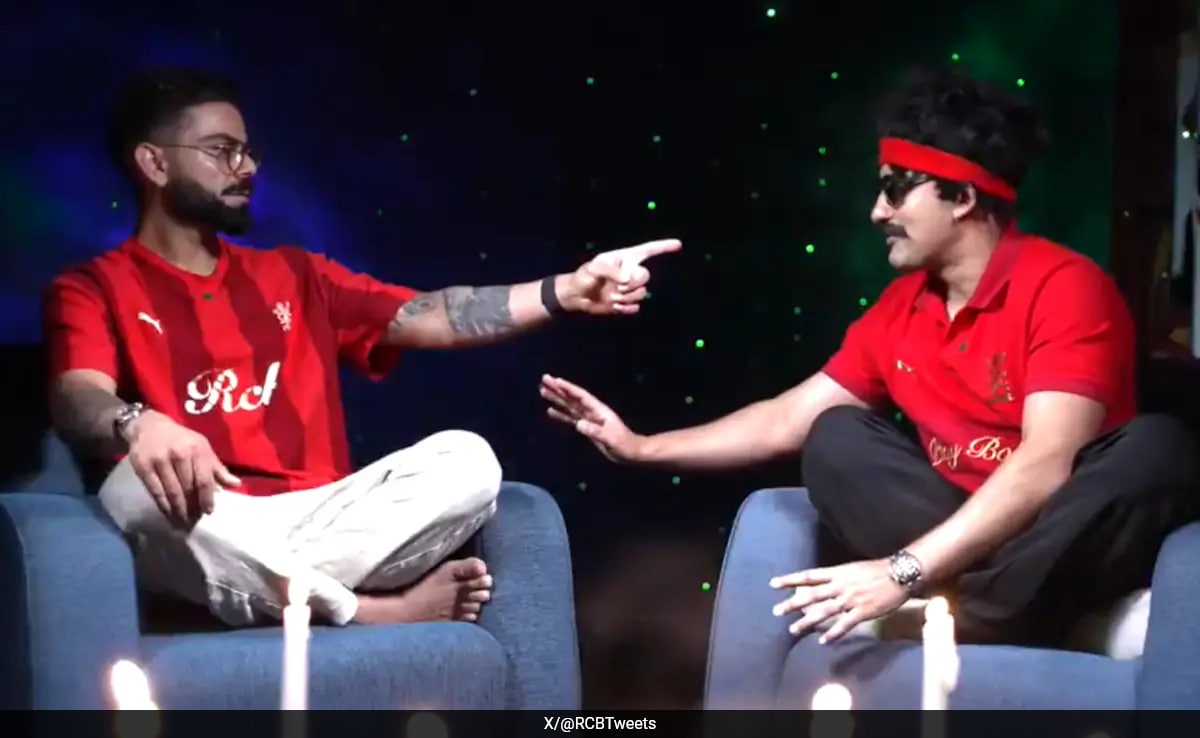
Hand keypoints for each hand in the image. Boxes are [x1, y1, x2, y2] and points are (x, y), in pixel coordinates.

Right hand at [123, 410, 241, 527]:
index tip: (208, 512)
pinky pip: (155, 491)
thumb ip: (216, 467)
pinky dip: (163, 505)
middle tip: (194, 520)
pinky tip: (169, 512)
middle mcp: (179, 454)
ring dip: (179, 510)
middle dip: (192, 507)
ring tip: (183, 521)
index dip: (206, 498)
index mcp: (197, 449)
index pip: (204, 479)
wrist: (148, 426)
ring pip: (172, 492)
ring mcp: (160, 460)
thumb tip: (236, 484)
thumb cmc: (180, 439)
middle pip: (187, 488)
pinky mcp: (143, 467)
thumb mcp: (201, 447)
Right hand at [540, 374, 645, 462]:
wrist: (630, 452)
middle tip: (544, 379)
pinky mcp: (587, 427)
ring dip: (557, 398)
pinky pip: (571, 418)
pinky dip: (560, 414)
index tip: (555, 380)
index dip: (568, 388)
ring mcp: (589, 419)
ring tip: (543, 390)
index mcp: (598, 410)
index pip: (580, 396)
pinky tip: (550, 411)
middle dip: (558, 389)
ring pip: (569, 406)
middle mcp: (592, 411)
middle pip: (572, 397)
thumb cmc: (623, 444)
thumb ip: (595, 432)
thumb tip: (579, 424)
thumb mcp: (610, 439)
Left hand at [560, 238, 681, 314]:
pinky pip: (635, 307)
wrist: (576, 296)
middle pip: (646, 276)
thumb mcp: (594, 268)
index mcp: (625, 259)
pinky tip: (612, 306)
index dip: (663, 246)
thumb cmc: (583, 276)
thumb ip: (611, 271)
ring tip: (610, 296)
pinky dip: (624, 308)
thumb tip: (627, 280)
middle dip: (632, 283)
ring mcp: (629, 289)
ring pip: (642, 293)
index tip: (678, 244)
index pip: (648, 250)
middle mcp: (630, 272)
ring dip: (626, 297)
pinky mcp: (626, 304)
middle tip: (616, 285)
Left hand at [769, 559, 908, 642]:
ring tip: (793, 629)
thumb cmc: (876, 571)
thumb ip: (836, 577)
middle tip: (776, 611)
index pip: (808, 576)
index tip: (773, 584)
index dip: (790, 580)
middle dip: (792, 604)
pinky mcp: (863, 612)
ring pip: (824, 611)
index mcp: (837, 573)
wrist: (899, 574)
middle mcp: (840, 586)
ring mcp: (851, 599)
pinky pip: (845, 624)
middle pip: (811, 595)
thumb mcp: (852, 569)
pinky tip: (823, 642)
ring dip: (807, 621)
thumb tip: (820, 583)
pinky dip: (834, 633)